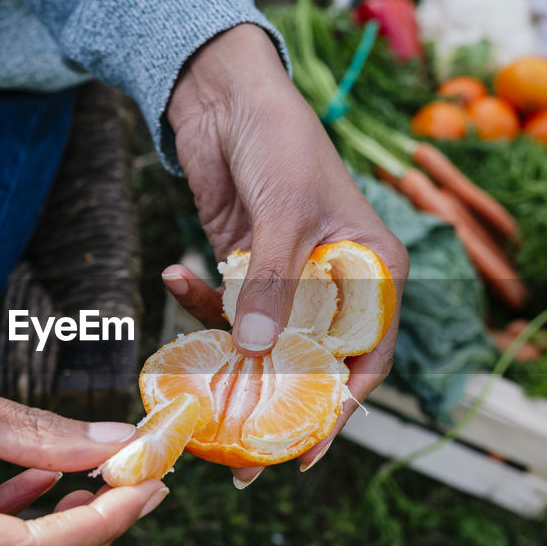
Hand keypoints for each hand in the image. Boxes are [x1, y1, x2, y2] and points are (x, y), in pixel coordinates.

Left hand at [165, 24, 408, 483]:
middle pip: (311, 361)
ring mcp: (287, 277)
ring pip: (261, 341)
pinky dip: (197, 299)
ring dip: (225, 358)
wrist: (225, 91)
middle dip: (273, 402)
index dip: (340, 409)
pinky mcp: (244, 266)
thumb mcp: (284, 214)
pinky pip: (224, 305)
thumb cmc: (279, 140)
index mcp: (373, 270)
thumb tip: (258, 353)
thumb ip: (274, 286)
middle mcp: (336, 282)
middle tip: (238, 453)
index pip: (367, 357)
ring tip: (191, 388)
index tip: (305, 452)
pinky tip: (173, 272)